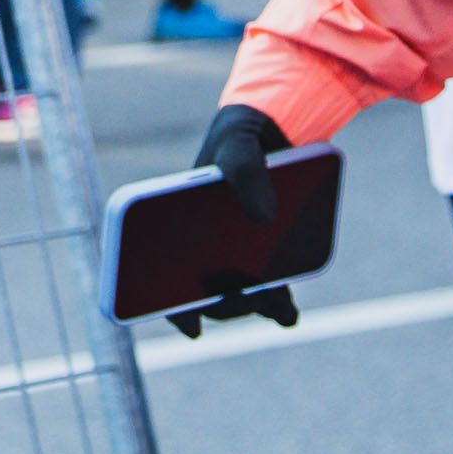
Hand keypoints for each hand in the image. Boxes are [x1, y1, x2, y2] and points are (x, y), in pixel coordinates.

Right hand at [169, 102, 298, 340]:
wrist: (275, 129)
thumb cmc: (239, 138)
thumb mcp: (239, 143)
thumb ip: (246, 171)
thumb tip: (264, 217)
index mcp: (180, 221)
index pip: (164, 270)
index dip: (172, 304)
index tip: (190, 324)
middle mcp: (204, 246)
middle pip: (204, 291)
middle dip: (222, 305)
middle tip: (243, 299)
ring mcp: (237, 253)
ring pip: (238, 293)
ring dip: (254, 306)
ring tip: (274, 306)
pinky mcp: (267, 254)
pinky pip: (270, 287)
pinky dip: (278, 305)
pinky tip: (288, 313)